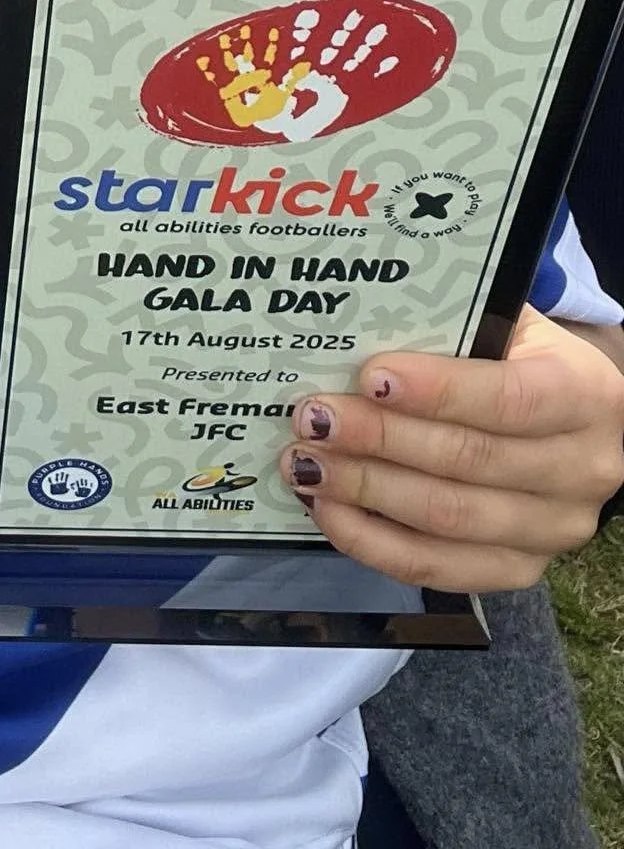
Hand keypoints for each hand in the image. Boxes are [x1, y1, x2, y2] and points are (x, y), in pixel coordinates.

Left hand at [280, 308, 623, 591]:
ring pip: (448, 519)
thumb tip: (360, 322)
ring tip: (306, 463)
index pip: (509, 399)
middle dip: (379, 439)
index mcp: (585, 396)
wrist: (574, 420)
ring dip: (366, 492)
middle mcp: (582, 471)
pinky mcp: (519, 569)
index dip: (437, 391)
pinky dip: (375, 542)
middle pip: (468, 461)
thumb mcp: (510, 326)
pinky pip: (439, 568)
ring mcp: (553, 530)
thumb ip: (453, 323)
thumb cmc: (523, 359)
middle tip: (313, 418)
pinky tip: (329, 511)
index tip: (369, 377)